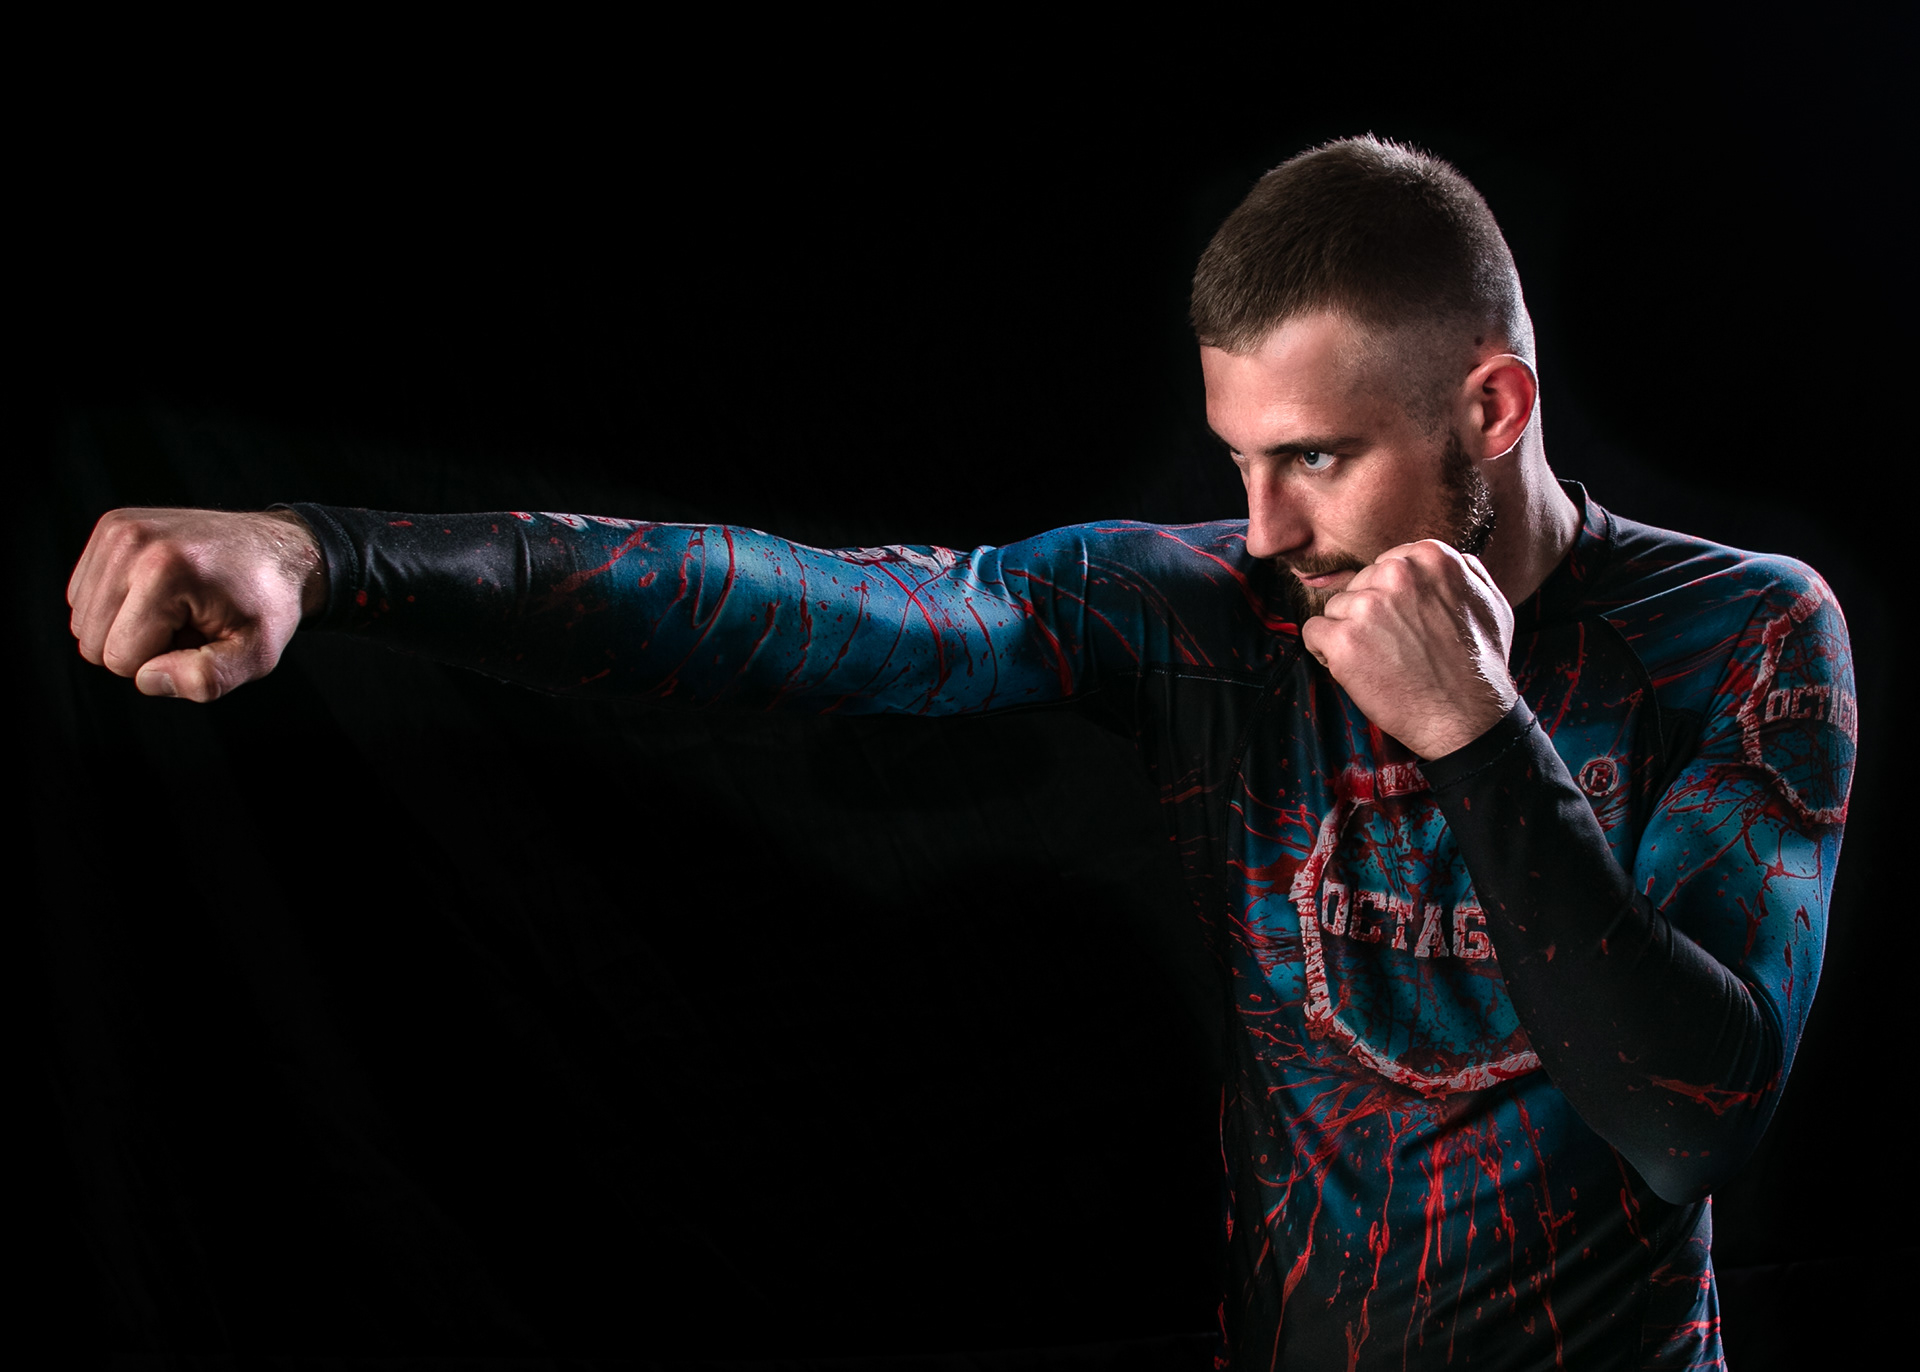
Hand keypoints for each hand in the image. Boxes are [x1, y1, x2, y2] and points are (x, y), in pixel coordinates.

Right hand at [67, 508, 326, 701]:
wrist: (278, 549)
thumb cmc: (266, 606)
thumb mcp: (255, 655)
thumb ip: (206, 679)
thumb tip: (147, 678)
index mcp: (165, 572)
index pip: (120, 659)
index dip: (162, 662)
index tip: (201, 636)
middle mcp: (131, 542)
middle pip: (91, 641)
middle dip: (141, 646)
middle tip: (190, 622)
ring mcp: (117, 529)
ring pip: (83, 620)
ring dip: (128, 626)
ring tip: (179, 606)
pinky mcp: (111, 527)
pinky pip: (83, 596)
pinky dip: (118, 604)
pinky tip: (162, 591)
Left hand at [1299, 540, 1516, 759]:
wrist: (1467, 717)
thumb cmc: (1480, 666)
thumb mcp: (1490, 602)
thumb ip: (1464, 571)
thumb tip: (1444, 559)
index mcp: (1431, 558)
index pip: (1386, 565)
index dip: (1391, 599)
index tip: (1405, 624)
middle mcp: (1398, 573)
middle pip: (1360, 585)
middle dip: (1370, 615)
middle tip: (1398, 647)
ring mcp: (1368, 605)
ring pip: (1337, 609)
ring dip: (1350, 634)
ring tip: (1382, 661)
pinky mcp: (1343, 639)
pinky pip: (1312, 632)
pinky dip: (1326, 652)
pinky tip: (1354, 668)